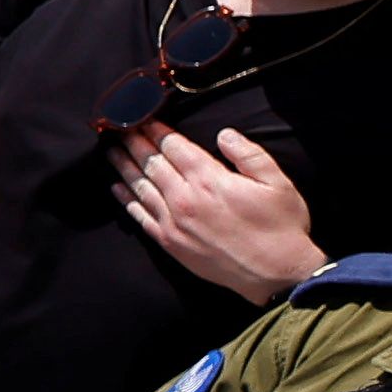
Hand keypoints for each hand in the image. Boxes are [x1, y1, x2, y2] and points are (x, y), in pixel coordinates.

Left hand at [109, 121, 320, 299]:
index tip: (143, 117)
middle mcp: (185, 198)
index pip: (174, 147)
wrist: (274, 274)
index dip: (156, 130)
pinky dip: (127, 200)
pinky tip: (117, 188)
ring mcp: (174, 222)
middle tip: (119, 128)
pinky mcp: (170, 243)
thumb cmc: (281, 227)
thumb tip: (224, 133)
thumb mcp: (278, 183)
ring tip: (111, 152)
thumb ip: (249, 154)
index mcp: (210, 180)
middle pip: (152, 163)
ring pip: (141, 187)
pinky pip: (141, 217)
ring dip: (124, 166)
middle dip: (134, 143)